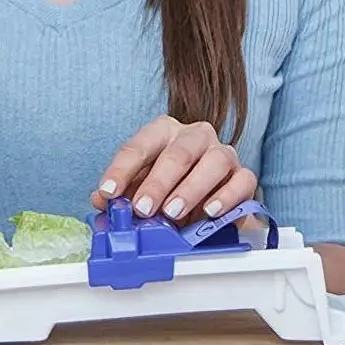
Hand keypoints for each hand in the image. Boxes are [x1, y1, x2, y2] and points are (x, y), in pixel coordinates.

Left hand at [92, 115, 255, 222]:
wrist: (210, 197)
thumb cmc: (170, 186)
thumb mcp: (142, 187)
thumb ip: (122, 194)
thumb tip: (101, 202)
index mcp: (164, 131)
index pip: (139, 146)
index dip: (120, 170)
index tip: (108, 193)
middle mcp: (195, 135)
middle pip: (178, 152)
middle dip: (157, 182)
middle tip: (142, 208)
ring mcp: (223, 153)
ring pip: (213, 162)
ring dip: (190, 189)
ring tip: (172, 212)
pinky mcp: (244, 175)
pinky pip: (242, 181)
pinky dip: (226, 197)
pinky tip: (209, 212)